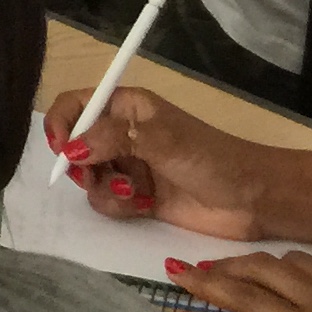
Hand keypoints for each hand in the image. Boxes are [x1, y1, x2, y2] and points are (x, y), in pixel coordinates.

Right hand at [43, 86, 270, 238]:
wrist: (252, 199)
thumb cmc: (209, 157)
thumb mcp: (160, 140)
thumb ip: (110, 140)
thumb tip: (68, 152)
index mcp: (125, 107)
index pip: (74, 105)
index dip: (60, 124)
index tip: (60, 151)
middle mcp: (121, 135)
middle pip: (74, 146)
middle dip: (80, 165)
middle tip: (95, 176)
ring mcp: (129, 167)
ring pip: (89, 178)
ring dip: (105, 188)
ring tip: (135, 193)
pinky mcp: (138, 198)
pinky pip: (108, 201)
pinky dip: (120, 205)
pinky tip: (145, 205)